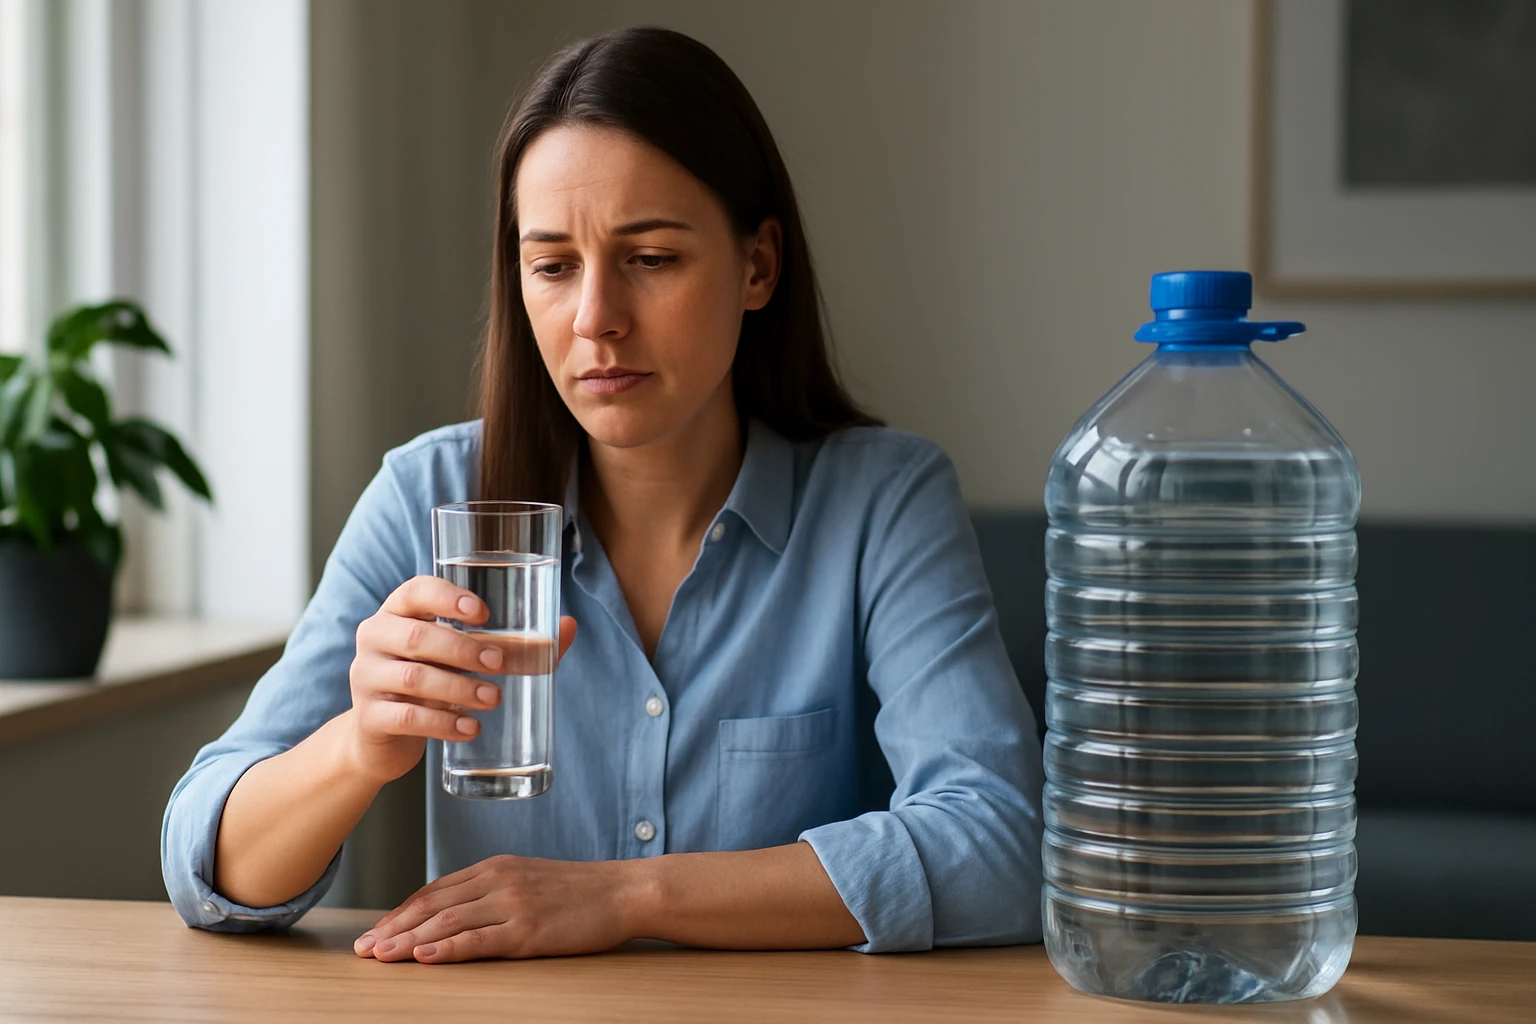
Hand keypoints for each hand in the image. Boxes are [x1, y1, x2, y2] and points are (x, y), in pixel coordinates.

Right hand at [347, 576, 576, 783]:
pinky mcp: (369, 716)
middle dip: (464, 649)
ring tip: (493, 699)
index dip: (447, 597)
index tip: (483, 612)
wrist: (379, 737)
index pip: (415, 591)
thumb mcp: (461, 659)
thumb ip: (513, 644)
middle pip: (418, 636)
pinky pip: (406, 717)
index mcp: (398, 612)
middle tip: (500, 664)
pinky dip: (443, 723)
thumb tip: (569, 626)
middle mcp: (375, 637)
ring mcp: (366, 677)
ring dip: (459, 688)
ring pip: (414, 677)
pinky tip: (470, 728)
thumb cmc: (432, 683)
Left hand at [354, 854, 646, 962]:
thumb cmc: (579, 891)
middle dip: (393, 928)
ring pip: (447, 923)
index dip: (400, 912)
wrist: (622, 891)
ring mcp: (512, 904)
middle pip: (432, 906)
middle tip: (363, 949)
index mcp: (494, 868)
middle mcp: (497, 881)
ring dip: (408, 941)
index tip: (375, 931)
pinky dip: (447, 949)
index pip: (434, 891)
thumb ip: (492, 890)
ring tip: (381, 956)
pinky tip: (424, 958)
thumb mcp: (528, 879)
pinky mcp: (528, 929)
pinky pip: (478, 940)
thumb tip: (456, 912)